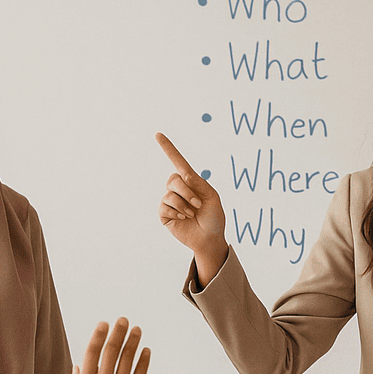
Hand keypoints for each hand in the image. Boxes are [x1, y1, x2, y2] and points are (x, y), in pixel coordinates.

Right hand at [63, 318, 149, 373]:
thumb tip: (78, 366)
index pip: (92, 352)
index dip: (98, 335)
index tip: (104, 324)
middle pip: (111, 351)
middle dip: (118, 332)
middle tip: (123, 320)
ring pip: (127, 360)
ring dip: (133, 342)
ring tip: (137, 330)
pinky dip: (143, 362)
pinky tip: (146, 351)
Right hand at [155, 132, 227, 280]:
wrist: (210, 239)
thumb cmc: (214, 217)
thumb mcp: (212, 196)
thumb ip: (198, 183)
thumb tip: (182, 176)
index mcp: (191, 182)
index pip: (178, 161)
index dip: (168, 148)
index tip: (158, 134)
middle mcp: (179, 189)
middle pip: (173, 179)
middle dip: (187, 192)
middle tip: (198, 205)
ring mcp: (171, 202)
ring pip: (170, 194)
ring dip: (185, 205)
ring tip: (193, 214)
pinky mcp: (165, 214)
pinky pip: (165, 206)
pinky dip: (177, 212)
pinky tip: (184, 218)